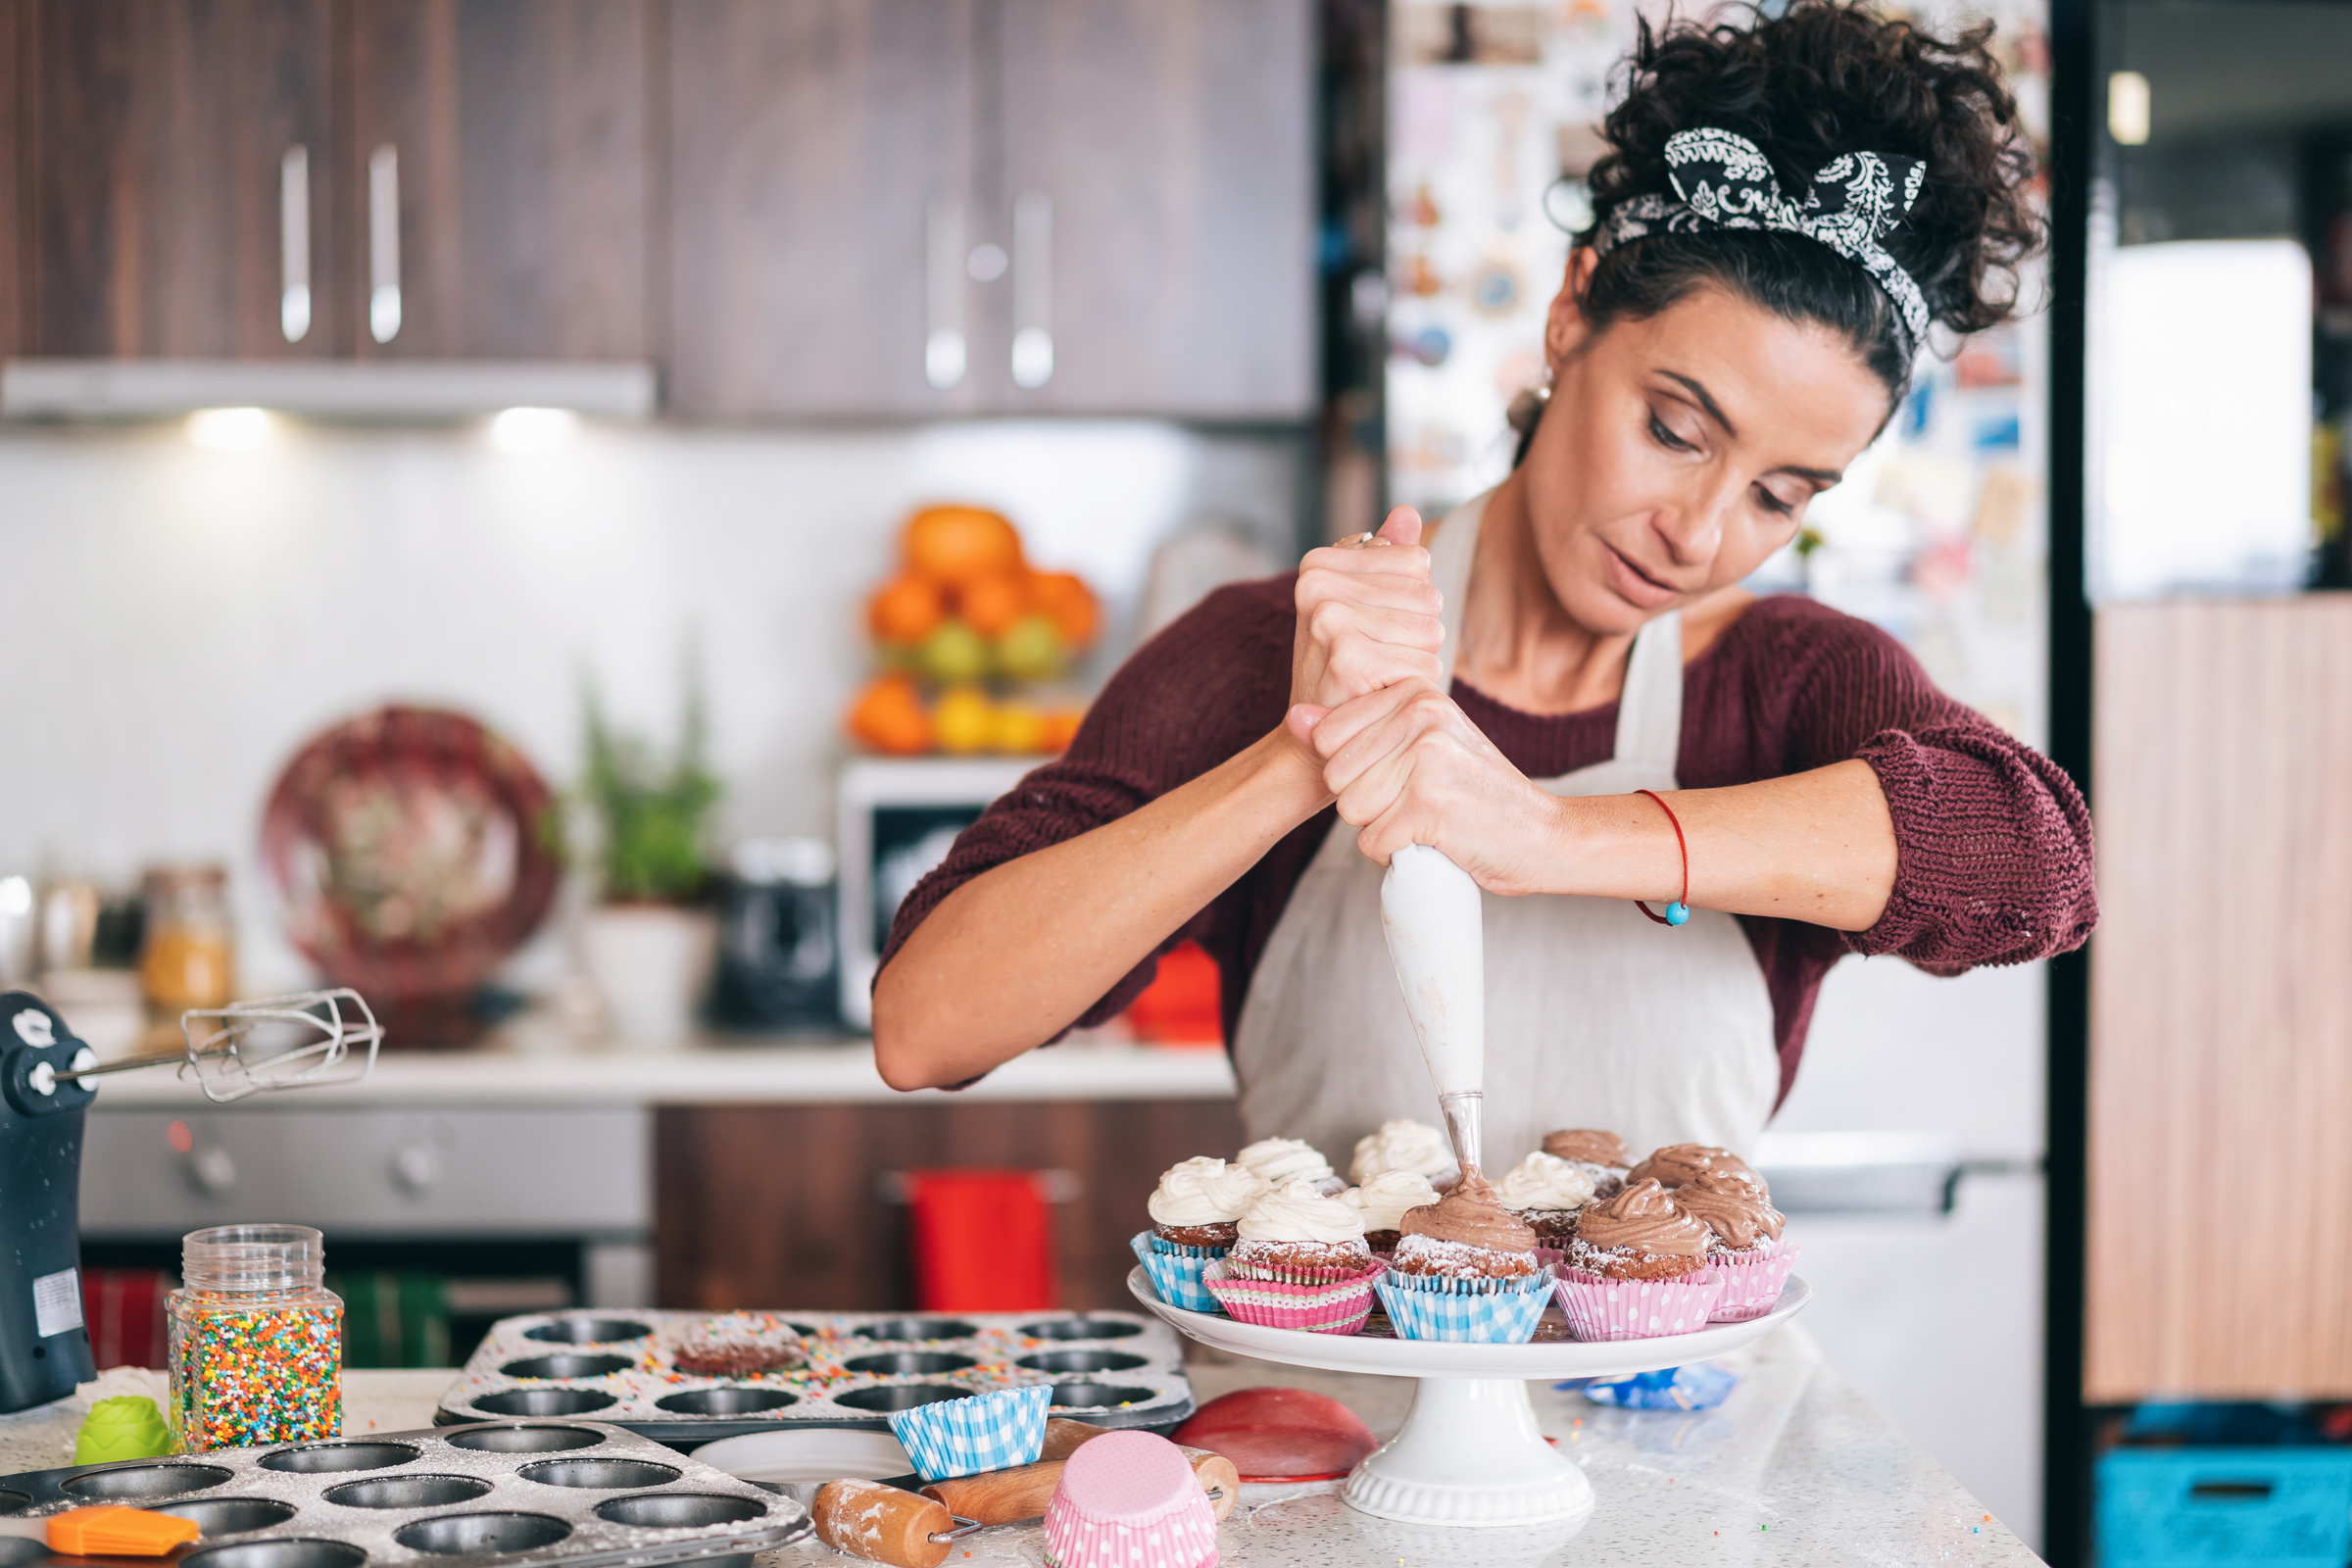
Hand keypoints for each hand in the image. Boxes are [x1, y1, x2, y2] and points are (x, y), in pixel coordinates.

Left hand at [1287, 679, 1566, 895]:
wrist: (1543, 835)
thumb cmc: (1475, 792)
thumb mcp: (1419, 745)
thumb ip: (1355, 729)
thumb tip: (1294, 717)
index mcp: (1416, 692)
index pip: (1328, 736)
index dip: (1354, 770)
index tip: (1400, 774)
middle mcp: (1421, 716)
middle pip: (1335, 776)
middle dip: (1365, 802)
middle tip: (1417, 802)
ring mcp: (1425, 760)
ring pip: (1350, 811)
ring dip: (1382, 829)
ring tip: (1427, 818)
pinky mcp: (1428, 807)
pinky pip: (1373, 843)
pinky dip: (1397, 855)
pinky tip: (1434, 840)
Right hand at [1289, 506, 1444, 713]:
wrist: (1314, 735)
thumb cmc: (1342, 666)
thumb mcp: (1357, 604)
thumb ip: (1385, 557)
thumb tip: (1408, 512)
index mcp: (1317, 564)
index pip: (1418, 560)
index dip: (1411, 600)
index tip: (1373, 626)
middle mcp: (1317, 586)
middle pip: (1428, 594)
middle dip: (1417, 632)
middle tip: (1377, 657)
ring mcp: (1329, 621)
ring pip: (1432, 629)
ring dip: (1418, 660)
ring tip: (1379, 674)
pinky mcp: (1348, 659)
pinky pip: (1426, 663)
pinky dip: (1415, 685)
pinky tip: (1382, 693)